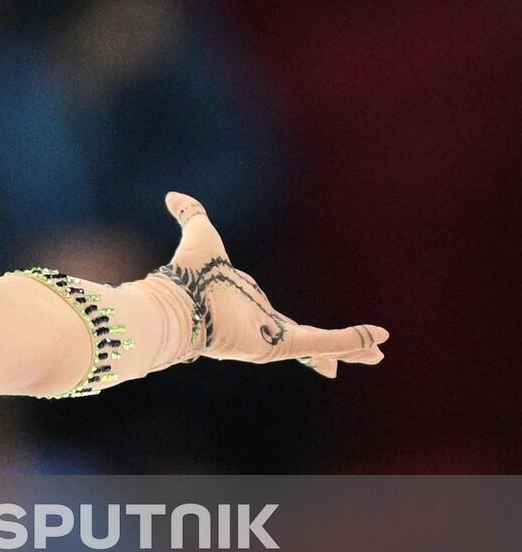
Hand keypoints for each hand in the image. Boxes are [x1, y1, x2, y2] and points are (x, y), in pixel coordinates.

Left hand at [158, 191, 388, 377]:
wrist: (176, 298)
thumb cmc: (185, 272)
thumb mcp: (200, 234)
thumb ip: (191, 215)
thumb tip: (173, 195)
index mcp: (247, 307)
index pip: (278, 321)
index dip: (295, 329)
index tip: (303, 334)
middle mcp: (259, 327)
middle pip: (304, 340)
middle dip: (333, 348)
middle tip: (364, 355)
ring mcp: (268, 340)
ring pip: (318, 346)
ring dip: (349, 349)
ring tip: (378, 356)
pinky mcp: (275, 346)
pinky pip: (319, 344)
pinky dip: (347, 342)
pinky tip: (375, 343)